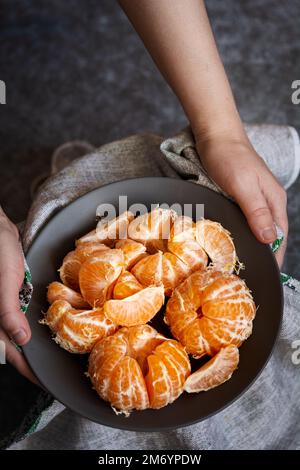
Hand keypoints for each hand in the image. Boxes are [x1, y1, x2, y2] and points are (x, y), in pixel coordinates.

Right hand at [0, 208, 37, 383]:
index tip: (44, 382)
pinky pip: (18, 318)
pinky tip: (41, 327)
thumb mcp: (5, 280)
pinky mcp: (9, 298)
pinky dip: (29, 326)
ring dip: (30, 344)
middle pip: (13, 346)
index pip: (10, 352)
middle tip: (52, 370)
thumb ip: (8, 311)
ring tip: (51, 353)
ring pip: (16, 333)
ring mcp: (3, 307)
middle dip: (30, 360)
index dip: (27, 369)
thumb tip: (21, 340)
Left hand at [197, 135, 287, 267]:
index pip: (279, 237)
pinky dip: (241, 233)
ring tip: (240, 262)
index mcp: (274, 201)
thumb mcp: (243, 185)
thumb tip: (270, 239)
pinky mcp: (241, 198)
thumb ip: (256, 211)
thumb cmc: (229, 158)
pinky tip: (231, 240)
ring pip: (257, 228)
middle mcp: (268, 202)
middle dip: (262, 254)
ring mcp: (255, 200)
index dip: (274, 257)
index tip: (265, 275)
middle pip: (270, 235)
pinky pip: (245, 220)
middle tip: (248, 273)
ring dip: (251, 244)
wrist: (216, 136)